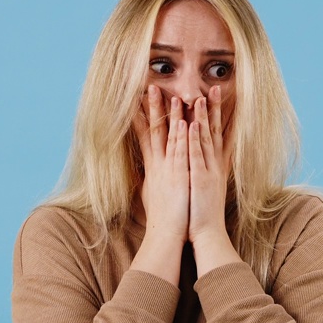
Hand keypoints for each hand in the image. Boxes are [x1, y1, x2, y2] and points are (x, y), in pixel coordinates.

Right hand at [131, 85, 188, 240]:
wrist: (166, 235)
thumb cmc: (163, 217)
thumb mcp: (152, 193)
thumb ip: (152, 178)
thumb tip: (149, 170)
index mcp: (153, 167)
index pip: (145, 136)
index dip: (142, 116)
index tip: (138, 100)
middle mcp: (159, 165)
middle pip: (153, 130)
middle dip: (152, 108)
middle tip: (149, 87)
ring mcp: (169, 169)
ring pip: (170, 136)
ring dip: (171, 115)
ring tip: (170, 94)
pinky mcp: (180, 177)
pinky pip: (182, 153)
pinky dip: (183, 137)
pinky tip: (184, 122)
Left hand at [186, 85, 230, 242]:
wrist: (207, 233)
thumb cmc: (201, 213)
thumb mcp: (203, 188)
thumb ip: (202, 172)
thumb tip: (198, 163)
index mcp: (213, 165)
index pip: (217, 135)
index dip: (218, 115)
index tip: (218, 97)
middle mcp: (212, 164)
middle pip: (214, 130)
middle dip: (214, 108)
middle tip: (214, 87)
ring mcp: (206, 170)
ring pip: (204, 138)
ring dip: (202, 117)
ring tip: (200, 96)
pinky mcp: (198, 178)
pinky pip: (195, 155)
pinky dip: (194, 139)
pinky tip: (192, 124)